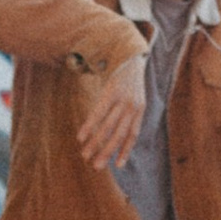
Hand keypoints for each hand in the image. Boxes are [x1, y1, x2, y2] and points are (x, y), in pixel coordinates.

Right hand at [79, 47, 147, 172]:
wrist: (129, 53)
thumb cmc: (128, 80)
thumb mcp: (133, 96)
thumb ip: (127, 113)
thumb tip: (115, 134)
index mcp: (139, 109)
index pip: (132, 134)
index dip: (125, 150)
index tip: (118, 165)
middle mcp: (132, 106)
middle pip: (119, 134)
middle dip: (107, 152)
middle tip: (96, 166)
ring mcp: (122, 99)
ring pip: (107, 127)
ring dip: (95, 143)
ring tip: (85, 155)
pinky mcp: (110, 91)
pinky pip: (98, 112)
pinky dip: (89, 126)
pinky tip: (81, 137)